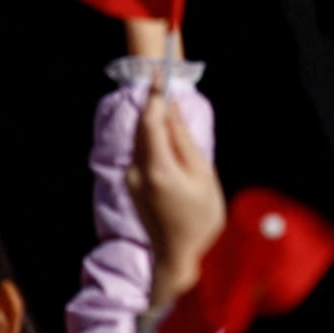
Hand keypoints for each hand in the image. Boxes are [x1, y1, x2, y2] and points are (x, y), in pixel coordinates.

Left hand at [125, 87, 225, 303]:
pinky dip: (152, 139)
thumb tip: (171, 108)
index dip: (155, 93)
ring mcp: (132, 180)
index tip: (161, 72)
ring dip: (154, 121)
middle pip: (143, 126)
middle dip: (155, 103)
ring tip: (171, 106)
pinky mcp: (132, 185)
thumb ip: (183, 138)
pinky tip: (169, 139)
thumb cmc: (200, 220)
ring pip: (141, 138)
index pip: (150, 119)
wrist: (180, 260)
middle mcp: (137, 171)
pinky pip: (141, 152)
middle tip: (166, 80)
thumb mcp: (202, 174)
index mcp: (157, 168)